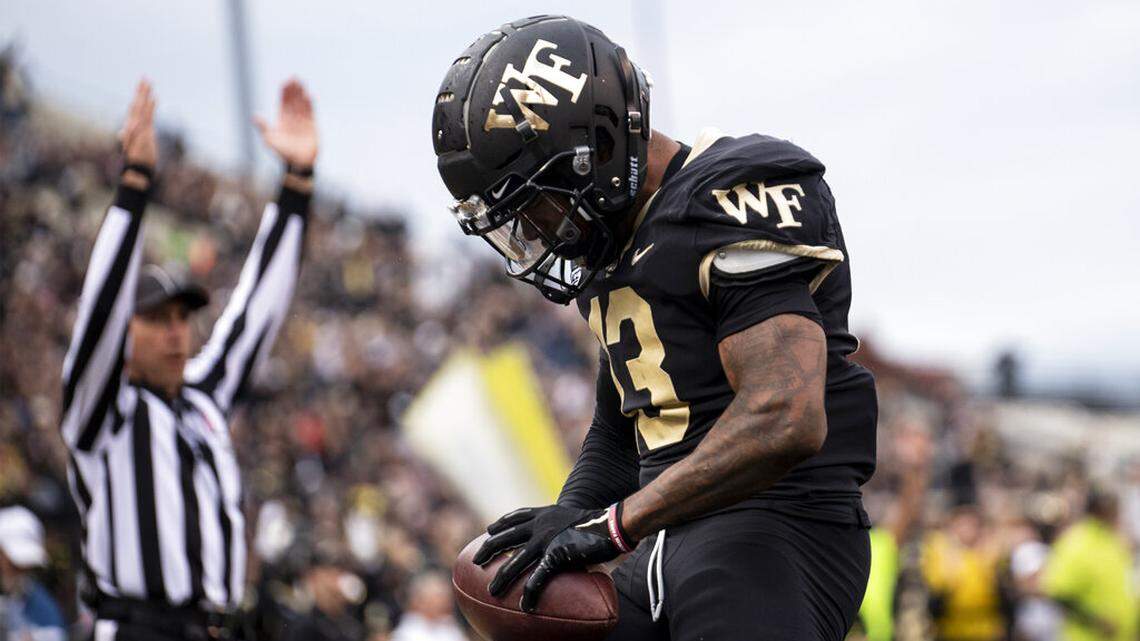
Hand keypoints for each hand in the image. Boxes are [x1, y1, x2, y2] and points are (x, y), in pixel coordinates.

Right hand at [118, 79, 156, 169]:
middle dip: (140, 91)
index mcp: (133, 127)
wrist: (136, 169)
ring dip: (144, 94)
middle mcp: (133, 125)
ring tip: (148, 82)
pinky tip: (154, 97)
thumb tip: (122, 133)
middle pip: (137, 104)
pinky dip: (150, 106)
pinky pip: (146, 116)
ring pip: (141, 107)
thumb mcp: (135, 146)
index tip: (144, 87)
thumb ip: (130, 137)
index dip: (139, 98)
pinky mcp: (142, 132)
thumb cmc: (137, 159)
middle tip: (145, 77)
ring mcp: (137, 128)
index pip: (136, 109)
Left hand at [254, 78, 317, 167]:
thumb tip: (255, 116)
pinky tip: (309, 95)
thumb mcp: (270, 140)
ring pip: (302, 104)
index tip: (285, 82)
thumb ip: (264, 127)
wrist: (298, 162)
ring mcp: (302, 121)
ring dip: (301, 94)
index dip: (284, 92)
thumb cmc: (282, 152)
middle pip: (293, 100)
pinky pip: (311, 112)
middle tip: (294, 78)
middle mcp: (292, 118)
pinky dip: (310, 104)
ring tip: (301, 83)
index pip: (283, 102)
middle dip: (293, 89)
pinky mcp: (312, 125)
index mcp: (282, 119)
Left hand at [474, 504, 629, 611]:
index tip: (490, 529)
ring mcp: (546, 539)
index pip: (517, 516)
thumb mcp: (575, 519)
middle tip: (477, 560)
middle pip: (507, 536)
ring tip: (492, 591)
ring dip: (502, 577)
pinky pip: (538, 578)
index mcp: (546, 513)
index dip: (502, 523)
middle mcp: (541, 524)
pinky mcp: (555, 555)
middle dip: (490, 548)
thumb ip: (565, 528)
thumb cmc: (600, 524)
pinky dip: (529, 593)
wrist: (612, 524)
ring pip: (516, 561)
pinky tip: (525, 606)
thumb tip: (566, 541)